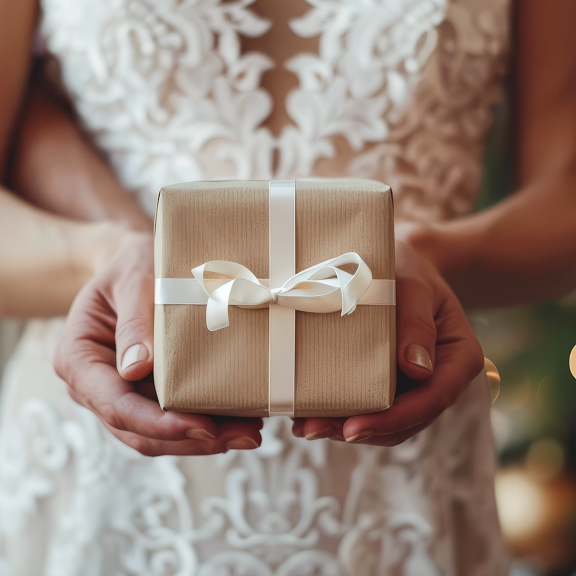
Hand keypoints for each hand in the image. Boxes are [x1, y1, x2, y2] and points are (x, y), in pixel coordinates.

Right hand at [54, 231, 262, 455]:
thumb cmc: (133, 264)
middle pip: (137, 430)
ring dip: (202, 441)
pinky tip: (237, 420)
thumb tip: (137, 369)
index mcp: (79, 358)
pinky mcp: (144, 393)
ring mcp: (119, 392)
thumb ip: (133, 320)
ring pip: (156, 435)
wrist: (136, 262)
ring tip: (249, 433)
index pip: (116, 405)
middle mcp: (94, 385)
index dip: (159, 423)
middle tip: (245, 436)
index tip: (204, 427)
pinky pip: (170, 419)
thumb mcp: (133, 279)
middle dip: (190, 439)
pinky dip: (202, 424)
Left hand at [292, 236, 483, 445]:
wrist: (397, 263)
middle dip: (362, 430)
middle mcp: (440, 378)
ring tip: (304, 425)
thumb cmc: (407, 267)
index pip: (433, 398)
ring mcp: (415, 384)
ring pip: (386, 422)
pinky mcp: (392, 383)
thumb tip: (417, 370)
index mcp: (460, 357)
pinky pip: (371, 407)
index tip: (353, 428)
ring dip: (345, 428)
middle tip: (313, 429)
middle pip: (406, 420)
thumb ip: (416, 322)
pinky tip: (309, 413)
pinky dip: (343, 413)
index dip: (394, 419)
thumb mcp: (413, 285)